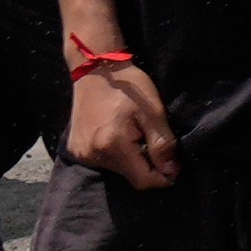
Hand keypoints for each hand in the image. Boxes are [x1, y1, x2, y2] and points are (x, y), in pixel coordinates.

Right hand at [67, 56, 178, 188]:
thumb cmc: (129, 87)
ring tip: (136, 135)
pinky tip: (120, 134)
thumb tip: (172, 172)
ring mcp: (82, 153)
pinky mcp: (75, 149)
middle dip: (149, 166)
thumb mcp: (154, 111)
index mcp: (113, 146)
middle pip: (130, 176)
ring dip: (132, 160)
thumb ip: (163, 144)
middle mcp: (93, 155)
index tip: (175, 164)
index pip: (143, 181)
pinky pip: (104, 162)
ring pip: (118, 170)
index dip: (164, 177)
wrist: (96, 69)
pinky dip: (117, 154)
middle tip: (154, 141)